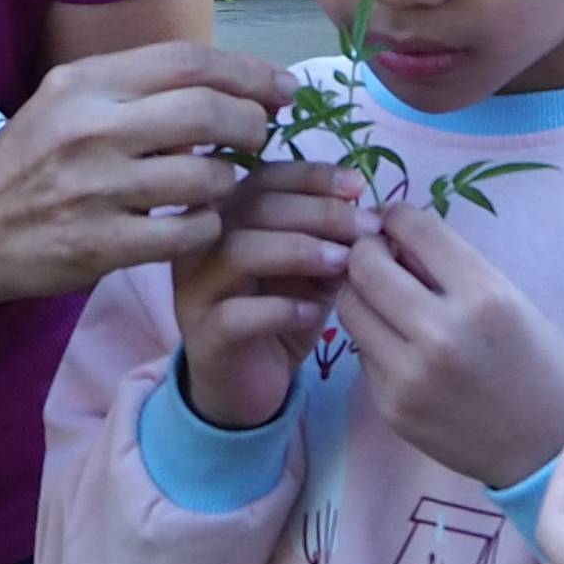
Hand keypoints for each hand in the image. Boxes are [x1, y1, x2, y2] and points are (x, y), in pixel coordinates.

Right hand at [0, 42, 292, 307]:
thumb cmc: (29, 162)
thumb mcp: (65, 102)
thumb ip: (135, 89)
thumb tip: (225, 82)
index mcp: (84, 84)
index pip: (189, 61)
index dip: (250, 73)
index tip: (283, 89)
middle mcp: (89, 129)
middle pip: (208, 112)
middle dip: (253, 124)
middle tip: (262, 136)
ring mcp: (94, 191)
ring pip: (206, 176)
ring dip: (228, 180)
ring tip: (218, 182)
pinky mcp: (100, 246)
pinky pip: (188, 231)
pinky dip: (207, 225)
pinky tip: (197, 221)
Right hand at [170, 162, 361, 431]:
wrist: (247, 386)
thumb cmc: (279, 315)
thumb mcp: (312, 271)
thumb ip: (331, 239)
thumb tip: (368, 213)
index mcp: (224, 215)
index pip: (264, 177)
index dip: (311, 177)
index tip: (358, 187)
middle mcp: (199, 244)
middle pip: (254, 207)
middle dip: (318, 212)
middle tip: (366, 229)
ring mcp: (194, 290)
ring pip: (238, 252)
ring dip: (298, 250)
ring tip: (342, 263)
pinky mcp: (203, 337)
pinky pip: (235, 315)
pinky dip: (279, 309)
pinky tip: (313, 312)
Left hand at [332, 202, 563, 488]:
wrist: (549, 447)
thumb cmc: (539, 363)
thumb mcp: (511, 300)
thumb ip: (453, 268)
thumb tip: (396, 237)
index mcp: (485, 296)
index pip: (414, 228)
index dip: (397, 216)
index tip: (395, 223)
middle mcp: (442, 333)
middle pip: (365, 266)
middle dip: (366, 251)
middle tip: (378, 255)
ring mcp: (411, 375)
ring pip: (350, 308)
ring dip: (361, 293)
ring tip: (385, 298)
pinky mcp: (392, 407)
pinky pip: (362, 353)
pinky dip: (374, 339)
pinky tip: (399, 344)